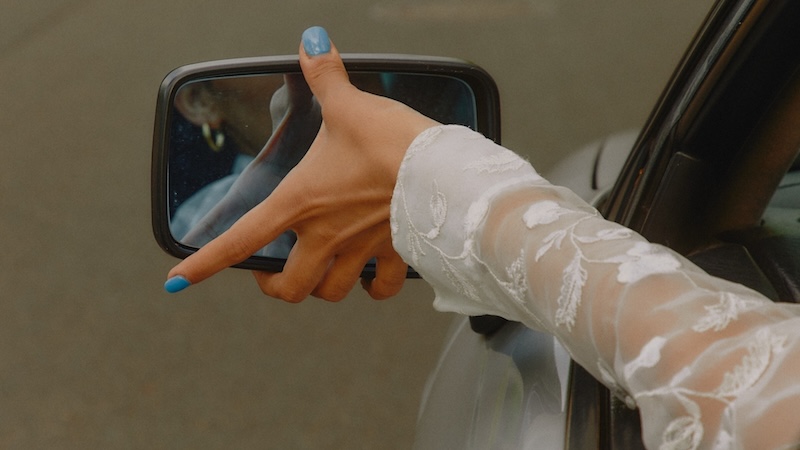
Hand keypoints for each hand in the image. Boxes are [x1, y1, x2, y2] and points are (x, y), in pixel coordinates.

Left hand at [165, 26, 438, 300]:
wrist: (442, 173)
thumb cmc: (391, 143)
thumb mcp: (350, 105)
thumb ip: (325, 77)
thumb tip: (313, 41)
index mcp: (301, 202)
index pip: (241, 239)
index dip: (204, 263)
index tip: (179, 279)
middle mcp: (326, 234)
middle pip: (289, 288)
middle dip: (276, 286)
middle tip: (274, 272)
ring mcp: (360, 249)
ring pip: (331, 292)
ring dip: (323, 286)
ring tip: (322, 271)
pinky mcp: (394, 253)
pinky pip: (380, 288)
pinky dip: (374, 288)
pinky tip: (373, 275)